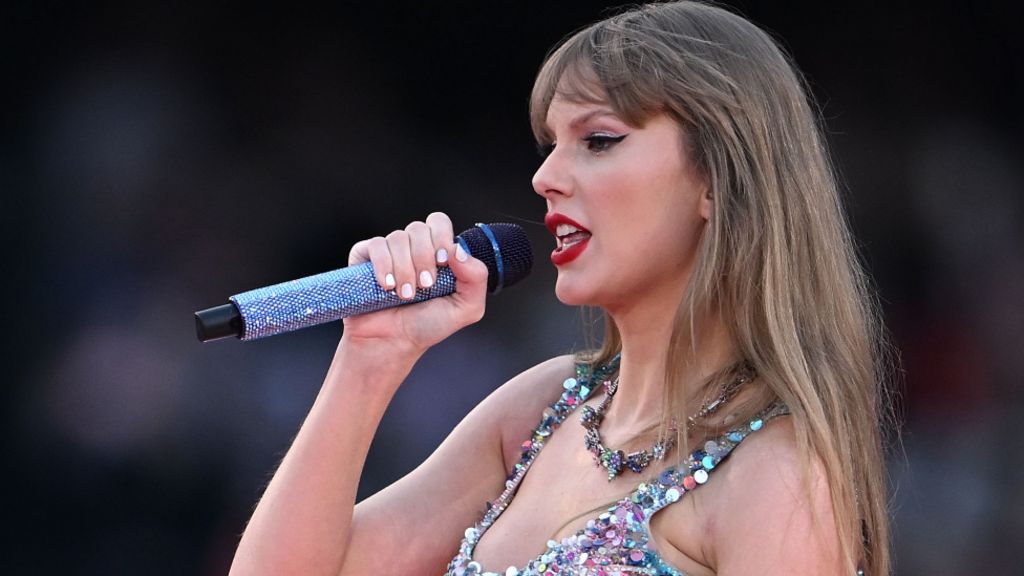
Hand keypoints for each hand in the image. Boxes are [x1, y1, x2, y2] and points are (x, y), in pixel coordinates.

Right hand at [340, 212, 488, 355]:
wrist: (392, 344)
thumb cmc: (426, 326)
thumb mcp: (466, 308)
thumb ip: (477, 278)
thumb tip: (460, 250)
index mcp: (436, 252)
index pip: (439, 223)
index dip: (441, 237)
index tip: (443, 262)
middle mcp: (412, 248)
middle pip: (419, 228)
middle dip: (424, 258)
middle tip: (425, 285)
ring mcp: (388, 251)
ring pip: (398, 238)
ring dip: (405, 269)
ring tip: (405, 294)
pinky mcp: (364, 257)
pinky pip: (375, 245)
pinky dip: (384, 265)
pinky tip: (387, 286)